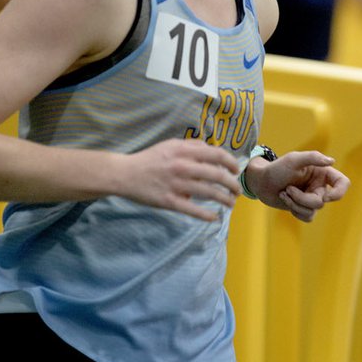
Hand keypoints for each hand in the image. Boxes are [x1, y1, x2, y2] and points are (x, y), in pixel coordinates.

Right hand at [123, 138, 240, 220]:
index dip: (231, 163)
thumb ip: (192, 146)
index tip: (236, 170)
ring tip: (230, 203)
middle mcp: (183, 167)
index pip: (217, 155)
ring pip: (209, 194)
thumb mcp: (170, 145)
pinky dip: (207, 215)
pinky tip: (215, 217)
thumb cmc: (150, 159)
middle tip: (237, 191)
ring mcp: (176, 185)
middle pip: (218, 176)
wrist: (125, 174)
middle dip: (233, 185)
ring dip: (225, 200)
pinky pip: (193, 210)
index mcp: (184, 152)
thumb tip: (211, 149)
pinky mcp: (169, 201)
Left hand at [249, 151, 349, 222]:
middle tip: (288, 189)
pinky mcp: (304, 208)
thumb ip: (313, 157)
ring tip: (284, 193)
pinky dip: (294, 210)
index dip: (338, 193)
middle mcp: (320, 186)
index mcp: (322, 173)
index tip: (324, 196)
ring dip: (295, 204)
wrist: (260, 181)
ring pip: (312, 211)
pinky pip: (307, 217)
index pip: (343, 183)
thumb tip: (332, 161)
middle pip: (321, 202)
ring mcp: (312, 198)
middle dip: (302, 198)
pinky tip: (285, 200)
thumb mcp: (294, 159)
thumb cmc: (277, 168)